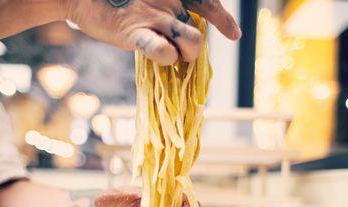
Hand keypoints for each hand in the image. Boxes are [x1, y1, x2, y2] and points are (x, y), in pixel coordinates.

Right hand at [65, 0, 240, 64]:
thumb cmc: (112, 0)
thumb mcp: (144, 1)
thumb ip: (164, 12)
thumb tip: (177, 33)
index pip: (207, 4)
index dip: (223, 20)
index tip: (235, 35)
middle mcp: (169, 1)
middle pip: (200, 31)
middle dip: (195, 49)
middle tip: (180, 56)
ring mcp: (155, 16)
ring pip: (192, 42)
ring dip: (186, 56)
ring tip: (169, 57)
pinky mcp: (136, 31)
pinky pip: (162, 50)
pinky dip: (167, 59)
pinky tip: (161, 58)